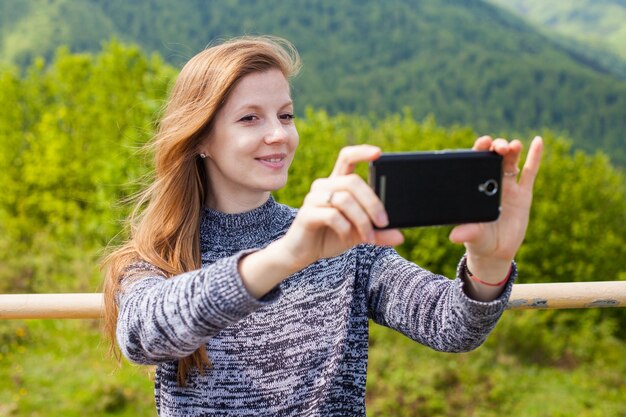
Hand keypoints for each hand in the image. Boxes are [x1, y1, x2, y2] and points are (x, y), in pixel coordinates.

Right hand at [278, 145, 403, 268]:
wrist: (303, 253)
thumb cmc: (330, 237)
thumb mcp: (358, 234)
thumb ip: (378, 233)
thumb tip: (400, 236)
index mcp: (337, 184)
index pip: (347, 157)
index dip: (361, 152)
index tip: (379, 153)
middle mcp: (324, 186)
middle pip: (352, 181)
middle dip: (372, 202)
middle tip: (383, 222)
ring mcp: (313, 199)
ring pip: (344, 199)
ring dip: (362, 220)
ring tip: (368, 237)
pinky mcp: (306, 214)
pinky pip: (332, 215)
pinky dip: (345, 228)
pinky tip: (347, 237)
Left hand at [449, 136, 542, 281]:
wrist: (496, 252)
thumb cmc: (479, 240)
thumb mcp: (472, 236)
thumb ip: (466, 233)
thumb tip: (454, 236)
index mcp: (475, 187)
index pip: (475, 163)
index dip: (479, 150)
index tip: (483, 143)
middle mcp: (490, 182)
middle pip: (494, 158)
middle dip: (497, 148)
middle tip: (498, 147)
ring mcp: (508, 186)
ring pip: (511, 162)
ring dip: (513, 150)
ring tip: (514, 145)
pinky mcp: (523, 194)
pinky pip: (530, 172)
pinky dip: (535, 156)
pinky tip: (537, 141)